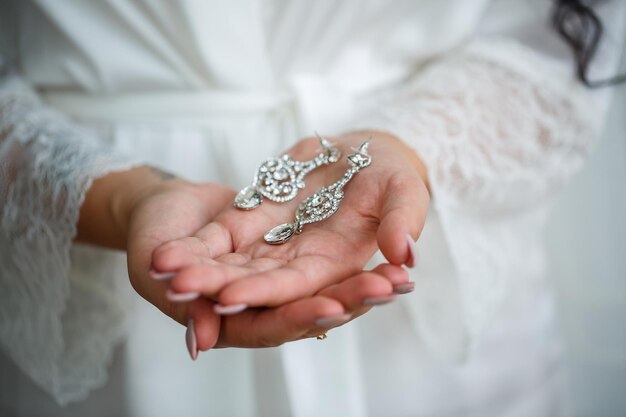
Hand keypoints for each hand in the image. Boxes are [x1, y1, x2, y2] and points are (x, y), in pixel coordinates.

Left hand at [152, 131, 429, 347]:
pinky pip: (219, 237)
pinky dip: (194, 246)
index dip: (267, 292)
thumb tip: (405, 257)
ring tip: (160, 269)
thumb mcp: (405, 188)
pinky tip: (164, 252)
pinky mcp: (251, 220)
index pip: (299, 285)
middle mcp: (299, 262)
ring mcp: (272, 243)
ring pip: (230, 264)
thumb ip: (404, 219)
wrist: (363, 153)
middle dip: (217, 287)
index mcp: (336, 262)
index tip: (231, 297)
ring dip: (196, 270)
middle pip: (255, 281)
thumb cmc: (390, 172)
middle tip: (179, 289)